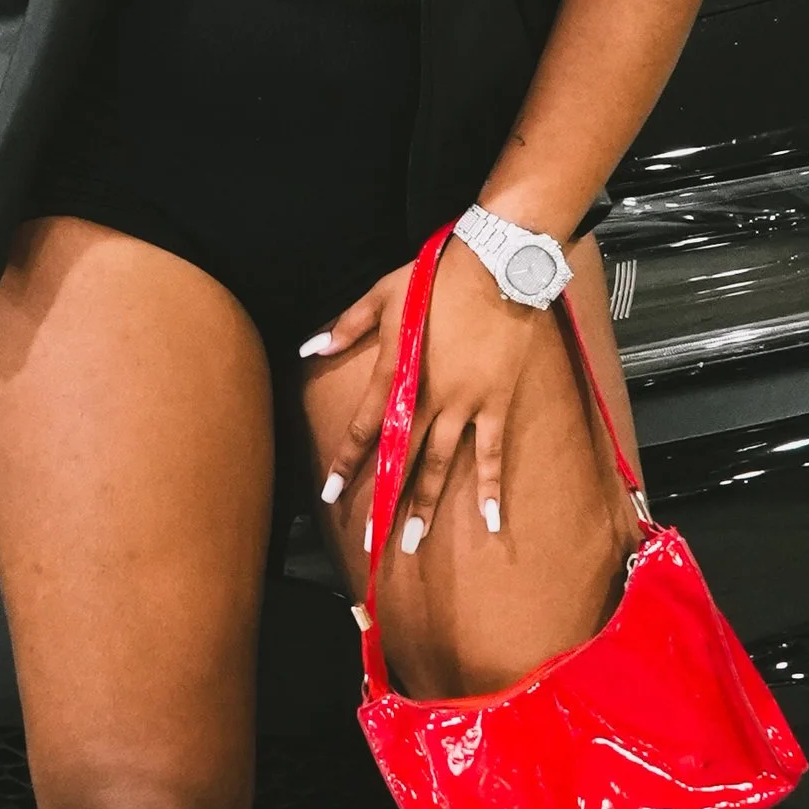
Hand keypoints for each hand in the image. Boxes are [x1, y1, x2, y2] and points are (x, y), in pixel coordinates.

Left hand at [305, 239, 546, 556]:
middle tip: (371, 542)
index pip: (365, 426)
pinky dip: (491, 487)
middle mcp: (429, 396)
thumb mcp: (383, 293)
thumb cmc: (438, 275)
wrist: (498, 265)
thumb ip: (347, 325)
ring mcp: (466, 403)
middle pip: (401, 457)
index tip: (329, 496)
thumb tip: (310, 349)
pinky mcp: (496, 402)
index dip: (347, 462)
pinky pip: (492, 452)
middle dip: (384, 500)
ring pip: (441, 464)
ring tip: (414, 542)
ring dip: (426, 504)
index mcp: (398, 372)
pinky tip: (490, 521)